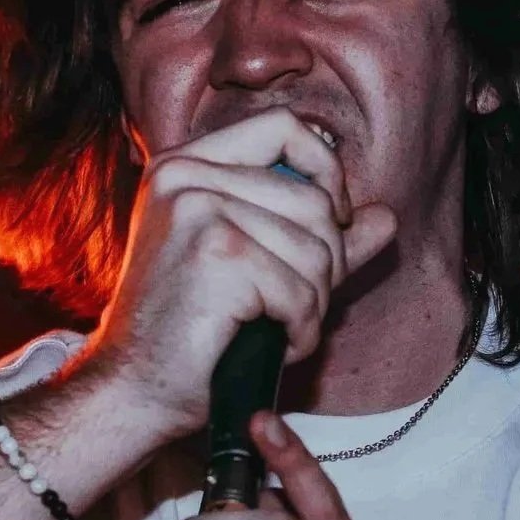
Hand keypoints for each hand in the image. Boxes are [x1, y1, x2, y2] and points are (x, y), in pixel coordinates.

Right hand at [86, 108, 399, 442]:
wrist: (133, 391)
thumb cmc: (191, 335)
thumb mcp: (256, 269)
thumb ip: (316, 238)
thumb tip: (386, 216)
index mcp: (186, 165)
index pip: (284, 128)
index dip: (326, 172)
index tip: (332, 223)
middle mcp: (186, 175)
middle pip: (314, 201)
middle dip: (325, 265)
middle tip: (295, 305)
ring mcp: (198, 209)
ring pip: (316, 250)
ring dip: (313, 305)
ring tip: (276, 328)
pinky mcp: (217, 254)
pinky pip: (302, 290)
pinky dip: (301, 329)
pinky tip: (272, 345)